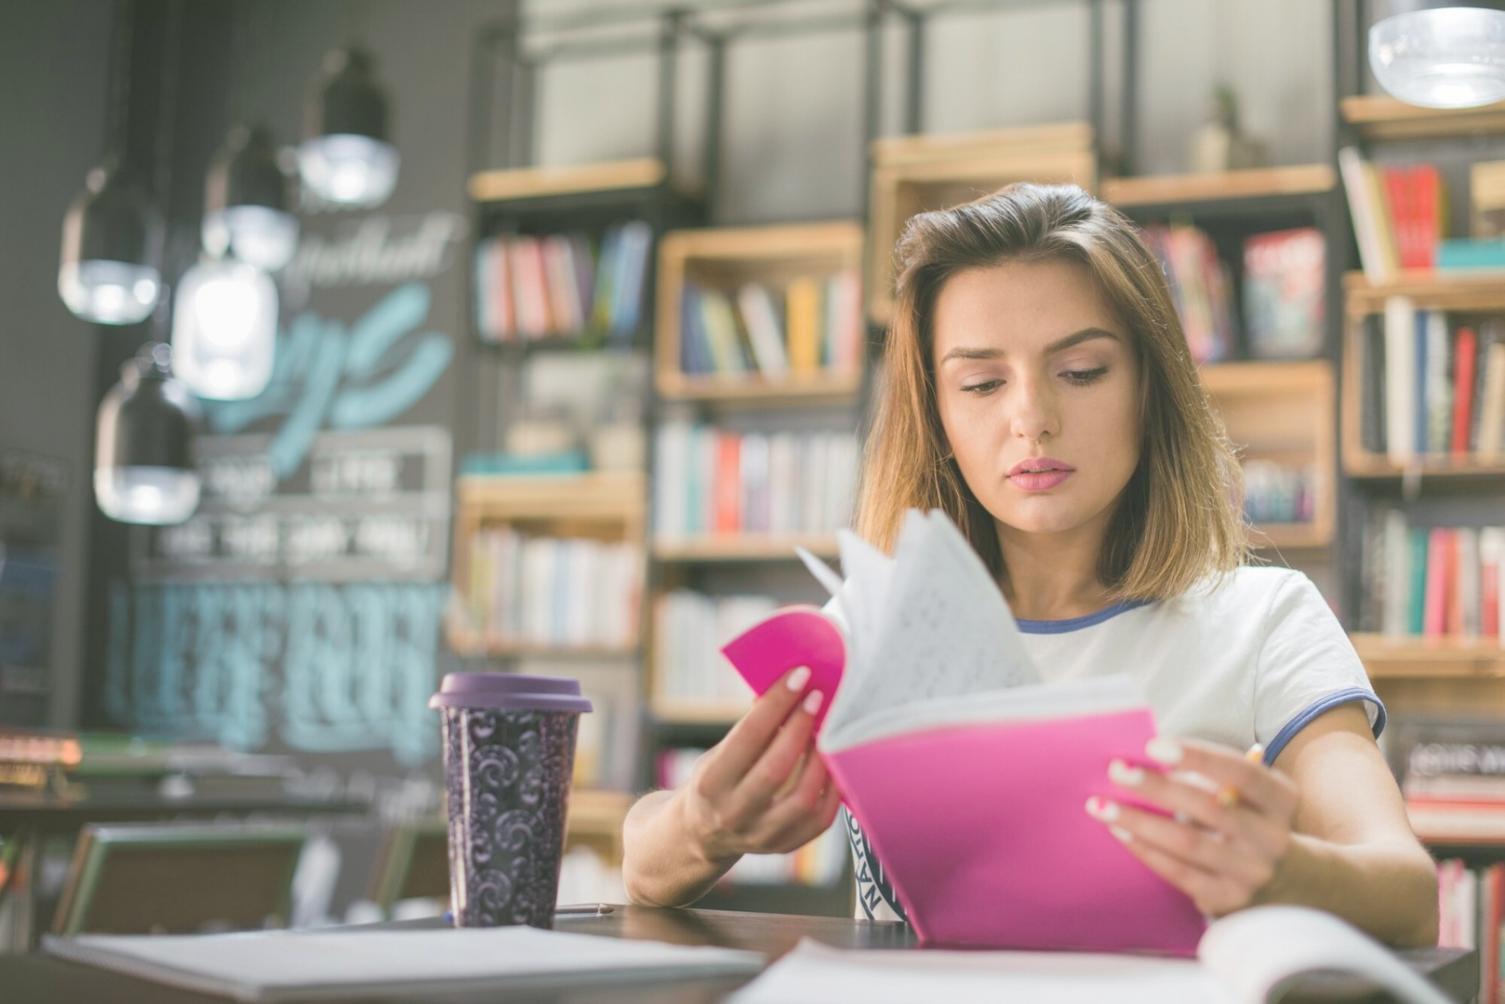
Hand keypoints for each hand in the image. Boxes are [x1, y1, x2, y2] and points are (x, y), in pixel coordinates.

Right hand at [676, 666, 842, 864]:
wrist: (700, 834)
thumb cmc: (715, 781)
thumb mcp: (717, 753)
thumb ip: (749, 728)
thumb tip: (787, 687)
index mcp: (710, 782)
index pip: (748, 737)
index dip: (776, 703)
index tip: (799, 676)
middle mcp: (732, 813)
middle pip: (776, 767)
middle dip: (800, 726)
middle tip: (817, 698)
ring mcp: (759, 835)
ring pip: (802, 797)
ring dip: (820, 758)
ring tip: (826, 731)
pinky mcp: (782, 847)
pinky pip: (819, 820)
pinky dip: (832, 790)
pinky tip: (833, 764)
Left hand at [1087, 737, 1298, 916]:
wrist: (1285, 877)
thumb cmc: (1246, 815)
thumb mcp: (1246, 791)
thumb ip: (1208, 774)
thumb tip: (1144, 757)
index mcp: (1280, 799)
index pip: (1241, 772)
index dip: (1197, 757)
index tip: (1151, 746)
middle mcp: (1272, 837)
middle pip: (1209, 808)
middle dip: (1157, 787)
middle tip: (1115, 770)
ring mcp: (1251, 871)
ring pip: (1188, 843)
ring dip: (1140, 821)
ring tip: (1101, 805)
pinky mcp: (1228, 898)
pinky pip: (1179, 873)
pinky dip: (1146, 850)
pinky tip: (1119, 831)